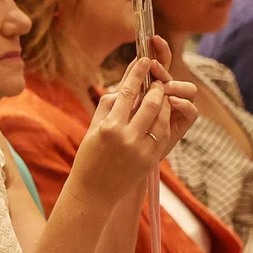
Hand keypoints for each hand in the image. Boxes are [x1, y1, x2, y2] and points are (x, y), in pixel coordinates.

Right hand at [72, 49, 198, 201]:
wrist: (93, 192)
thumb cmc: (89, 157)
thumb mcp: (93, 129)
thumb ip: (108, 106)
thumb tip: (122, 87)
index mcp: (109, 127)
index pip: (127, 92)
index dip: (138, 73)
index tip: (145, 59)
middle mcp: (127, 137)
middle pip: (150, 103)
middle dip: (156, 87)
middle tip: (156, 79)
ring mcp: (141, 150)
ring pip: (161, 118)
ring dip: (164, 103)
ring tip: (161, 96)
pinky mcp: (151, 160)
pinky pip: (163, 134)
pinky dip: (164, 121)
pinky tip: (161, 115)